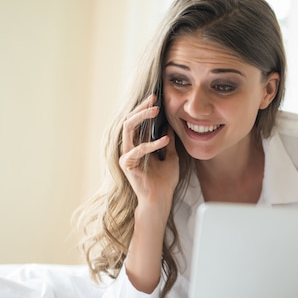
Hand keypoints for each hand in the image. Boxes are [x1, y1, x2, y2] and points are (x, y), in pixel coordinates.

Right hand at [119, 94, 178, 212]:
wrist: (161, 199)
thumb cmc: (164, 180)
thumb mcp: (171, 156)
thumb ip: (168, 141)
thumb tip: (170, 125)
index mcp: (138, 144)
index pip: (138, 121)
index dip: (145, 109)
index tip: (157, 98)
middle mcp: (130, 147)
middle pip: (130, 120)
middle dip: (141, 108)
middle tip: (154, 99)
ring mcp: (127, 155)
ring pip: (128, 129)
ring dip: (142, 117)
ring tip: (156, 110)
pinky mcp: (127, 164)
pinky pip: (137, 150)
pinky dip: (152, 144)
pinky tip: (165, 139)